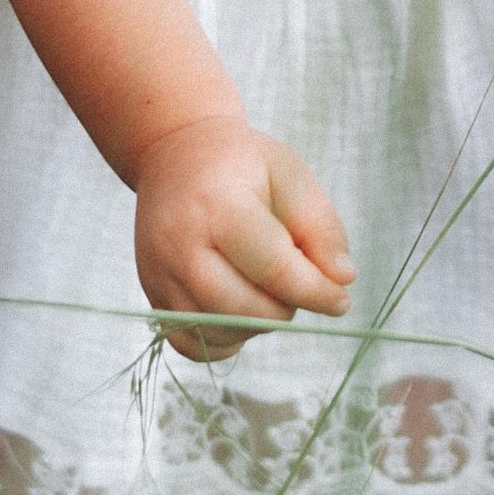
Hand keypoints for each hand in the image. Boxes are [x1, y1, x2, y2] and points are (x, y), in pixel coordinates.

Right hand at [132, 115, 354, 363]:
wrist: (176, 152)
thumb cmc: (242, 165)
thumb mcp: (291, 177)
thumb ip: (321, 229)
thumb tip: (342, 281)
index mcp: (218, 205)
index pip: (274, 269)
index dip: (316, 292)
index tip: (340, 299)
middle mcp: (179, 242)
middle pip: (241, 308)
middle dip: (283, 309)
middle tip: (295, 284)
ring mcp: (159, 270)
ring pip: (216, 331)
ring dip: (256, 324)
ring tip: (266, 289)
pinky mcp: (151, 291)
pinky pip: (188, 341)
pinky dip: (223, 339)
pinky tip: (240, 311)